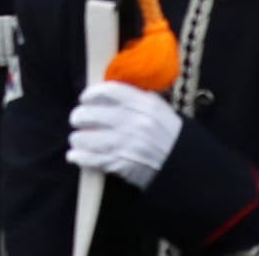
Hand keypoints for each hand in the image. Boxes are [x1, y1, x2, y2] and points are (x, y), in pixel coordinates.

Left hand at [66, 81, 183, 185]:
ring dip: (77, 139)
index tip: (85, 97)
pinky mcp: (122, 164)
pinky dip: (79, 157)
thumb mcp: (160, 110)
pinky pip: (93, 159)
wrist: (183, 168)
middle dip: (79, 116)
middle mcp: (134, 122)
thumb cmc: (170, 137)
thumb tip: (109, 93)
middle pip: (93, 114)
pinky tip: (74, 155)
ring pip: (88, 138)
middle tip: (76, 119)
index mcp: (145, 105)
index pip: (110, 91)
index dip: (92, 93)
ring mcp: (127, 144)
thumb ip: (137, 99)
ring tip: (76, 139)